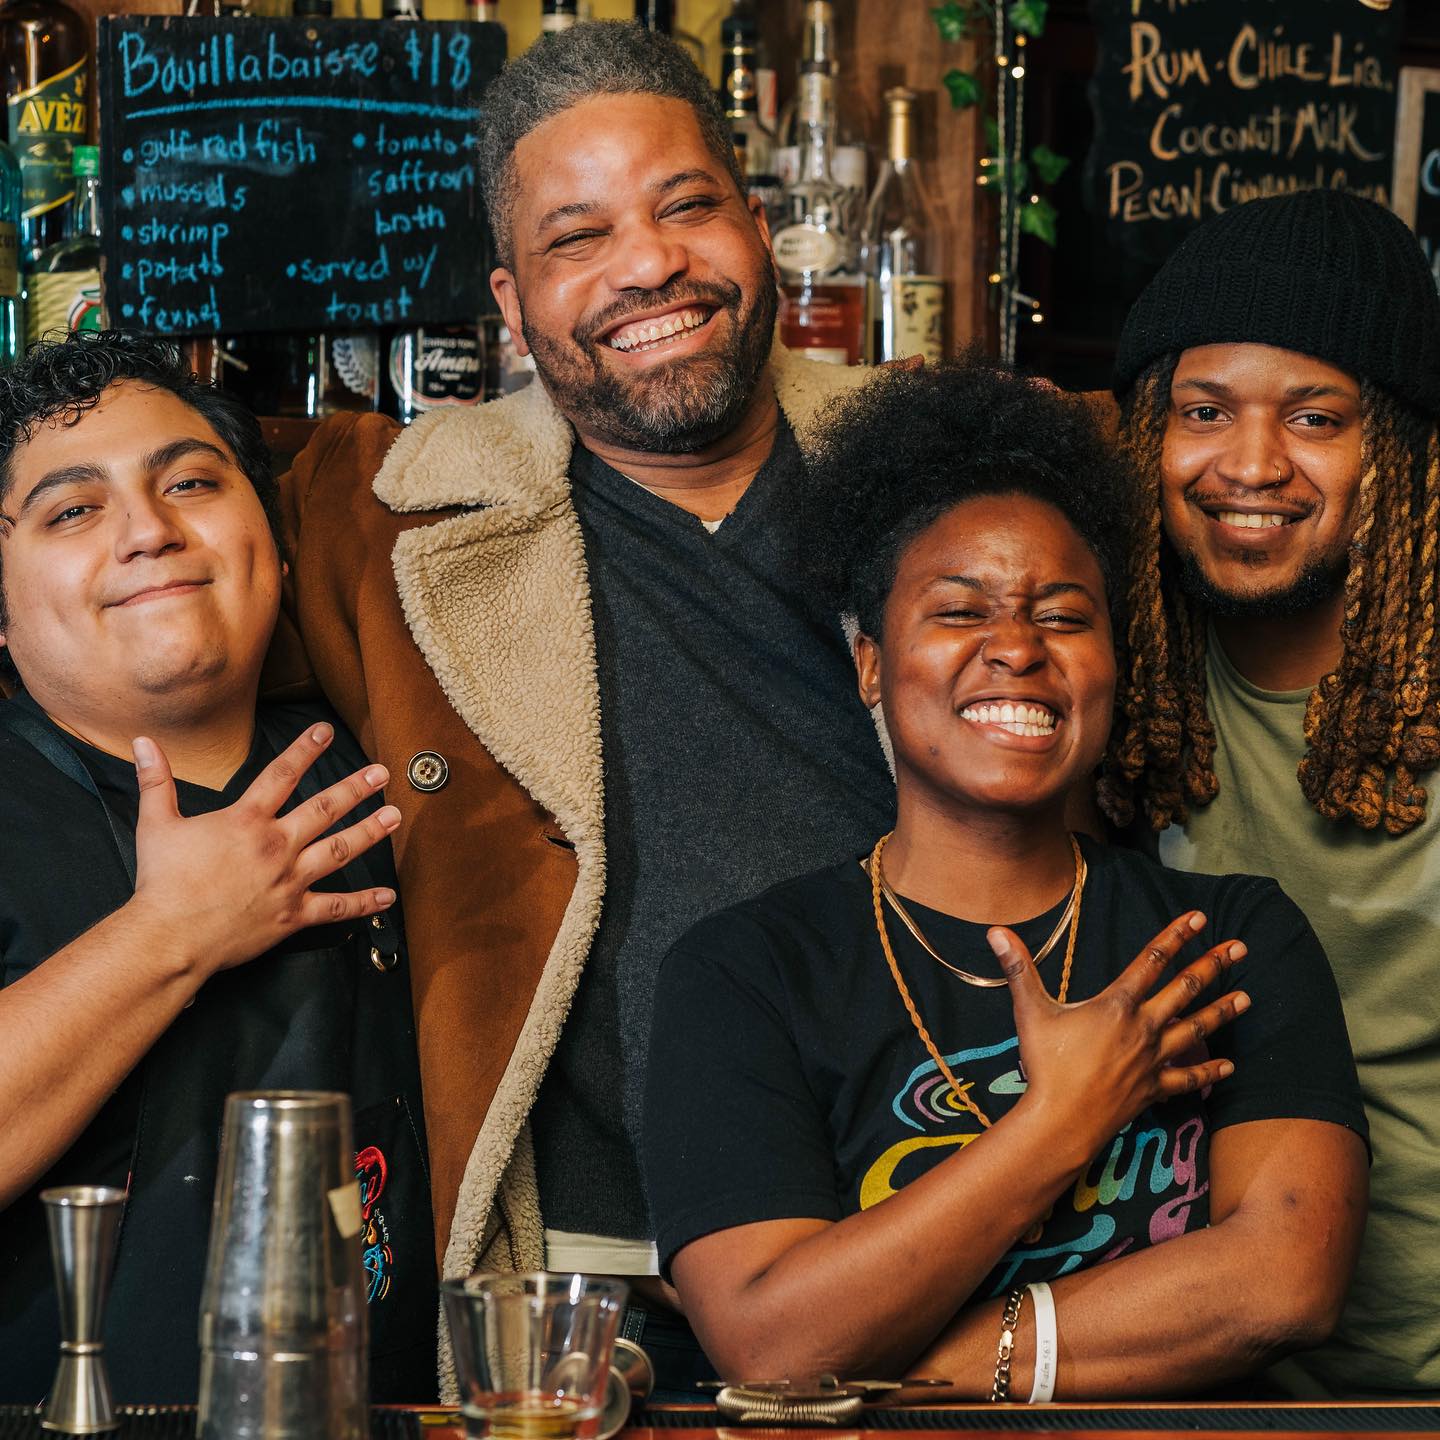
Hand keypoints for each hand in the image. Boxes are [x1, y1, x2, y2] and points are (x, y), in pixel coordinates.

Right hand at [129, 723, 399, 977]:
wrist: (170, 936)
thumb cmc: (162, 882)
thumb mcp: (156, 823)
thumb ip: (156, 780)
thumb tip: (144, 742)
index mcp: (247, 821)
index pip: (282, 774)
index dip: (305, 749)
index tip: (326, 731)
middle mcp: (276, 846)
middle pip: (325, 808)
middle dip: (356, 788)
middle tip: (381, 773)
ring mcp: (289, 880)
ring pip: (340, 850)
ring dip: (370, 831)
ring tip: (394, 816)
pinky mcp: (293, 914)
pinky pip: (336, 908)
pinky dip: (364, 903)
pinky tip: (387, 897)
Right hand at [990, 912, 1247, 1163]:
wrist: (1061, 1120)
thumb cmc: (1046, 1065)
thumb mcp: (1030, 1012)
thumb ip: (1018, 969)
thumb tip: (996, 931)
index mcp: (1117, 1005)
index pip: (1152, 961)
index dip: (1176, 936)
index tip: (1200, 918)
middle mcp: (1143, 1028)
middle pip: (1185, 990)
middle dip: (1213, 965)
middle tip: (1240, 948)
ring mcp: (1153, 1059)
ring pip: (1196, 1029)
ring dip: (1222, 1011)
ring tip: (1248, 997)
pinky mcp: (1154, 1088)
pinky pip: (1188, 1078)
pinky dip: (1209, 1072)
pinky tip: (1229, 1068)